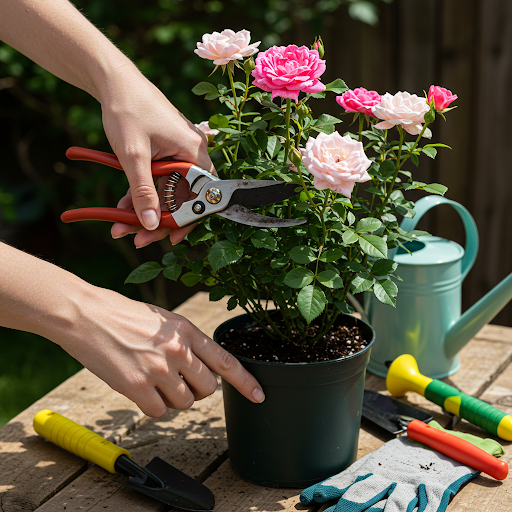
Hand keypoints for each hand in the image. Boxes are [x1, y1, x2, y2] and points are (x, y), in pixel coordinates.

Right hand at [63, 285, 264, 417]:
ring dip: (173, 398)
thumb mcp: (164, 320)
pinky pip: (159, 411)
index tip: (259, 395)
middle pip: (208, 388)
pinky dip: (152, 405)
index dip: (245, 381)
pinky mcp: (136, 387)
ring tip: (153, 378)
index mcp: (187, 330)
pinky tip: (139, 387)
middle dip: (198, 390)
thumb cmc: (124, 315)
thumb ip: (187, 342)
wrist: (87, 315)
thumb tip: (203, 368)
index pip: (226, 361)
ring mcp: (158, 369)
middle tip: (178, 380)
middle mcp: (178, 350)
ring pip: (185, 403)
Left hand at [101, 64, 213, 246]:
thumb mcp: (133, 156)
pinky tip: (122, 206)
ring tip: (122, 226)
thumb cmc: (126, 110)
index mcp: (194, 151)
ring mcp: (178, 151)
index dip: (187, 220)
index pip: (200, 196)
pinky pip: (159, 179)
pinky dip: (142, 192)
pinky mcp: (165, 151)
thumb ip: (143, 192)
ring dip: (147, 208)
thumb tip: (151, 225)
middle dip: (159, 218)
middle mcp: (191, 152)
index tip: (170, 237)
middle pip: (183, 197)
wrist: (112, 81)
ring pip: (168, 191)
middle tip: (139, 238)